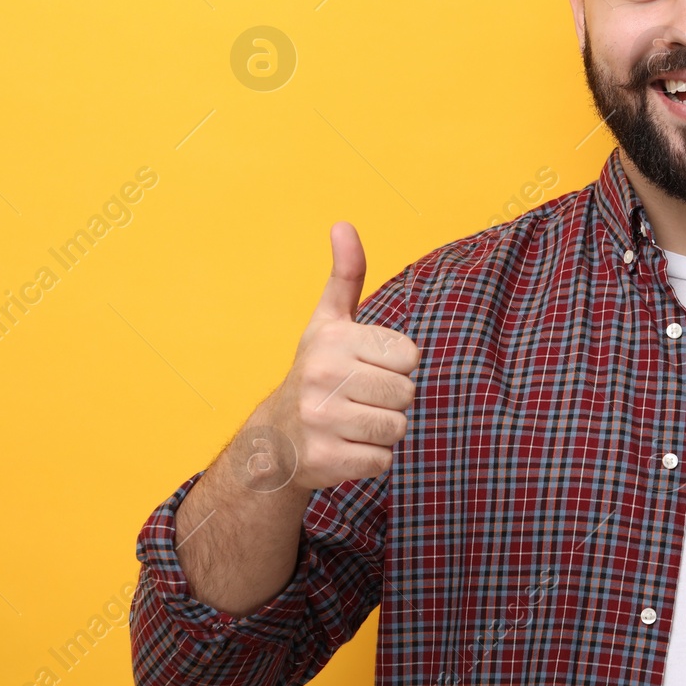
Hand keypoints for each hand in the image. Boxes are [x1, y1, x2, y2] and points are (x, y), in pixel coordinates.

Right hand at [245, 221, 418, 493]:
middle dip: (390, 400)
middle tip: (357, 398)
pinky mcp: (324, 460)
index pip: (410, 357)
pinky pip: (382, 462)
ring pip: (397, 428)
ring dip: (381, 430)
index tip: (365, 367)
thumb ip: (346, 274)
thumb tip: (343, 224)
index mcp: (332, 339)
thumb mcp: (329, 321)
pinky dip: (370, 459)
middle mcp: (322, 376)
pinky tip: (343, 447)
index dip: (395, 366)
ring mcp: (320, 420)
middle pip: (407, 394)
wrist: (275, 438)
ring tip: (351, 421)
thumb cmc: (317, 371)